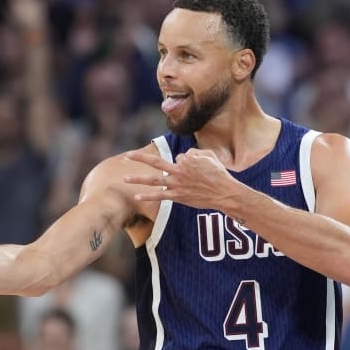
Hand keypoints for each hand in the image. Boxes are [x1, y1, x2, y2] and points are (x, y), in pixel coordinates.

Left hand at [123, 148, 241, 209]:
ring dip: (137, 179)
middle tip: (127, 155)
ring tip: (124, 177)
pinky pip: (160, 196)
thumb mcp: (210, 156)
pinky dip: (147, 196)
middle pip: (155, 162)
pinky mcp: (177, 196)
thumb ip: (195, 152)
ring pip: (153, 180)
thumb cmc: (219, 174)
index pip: (177, 158)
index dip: (184, 162)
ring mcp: (176, 184)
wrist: (224, 193)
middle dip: (140, 158)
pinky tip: (136, 197)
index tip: (194, 170)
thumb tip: (184, 155)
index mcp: (186, 159)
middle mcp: (178, 171)